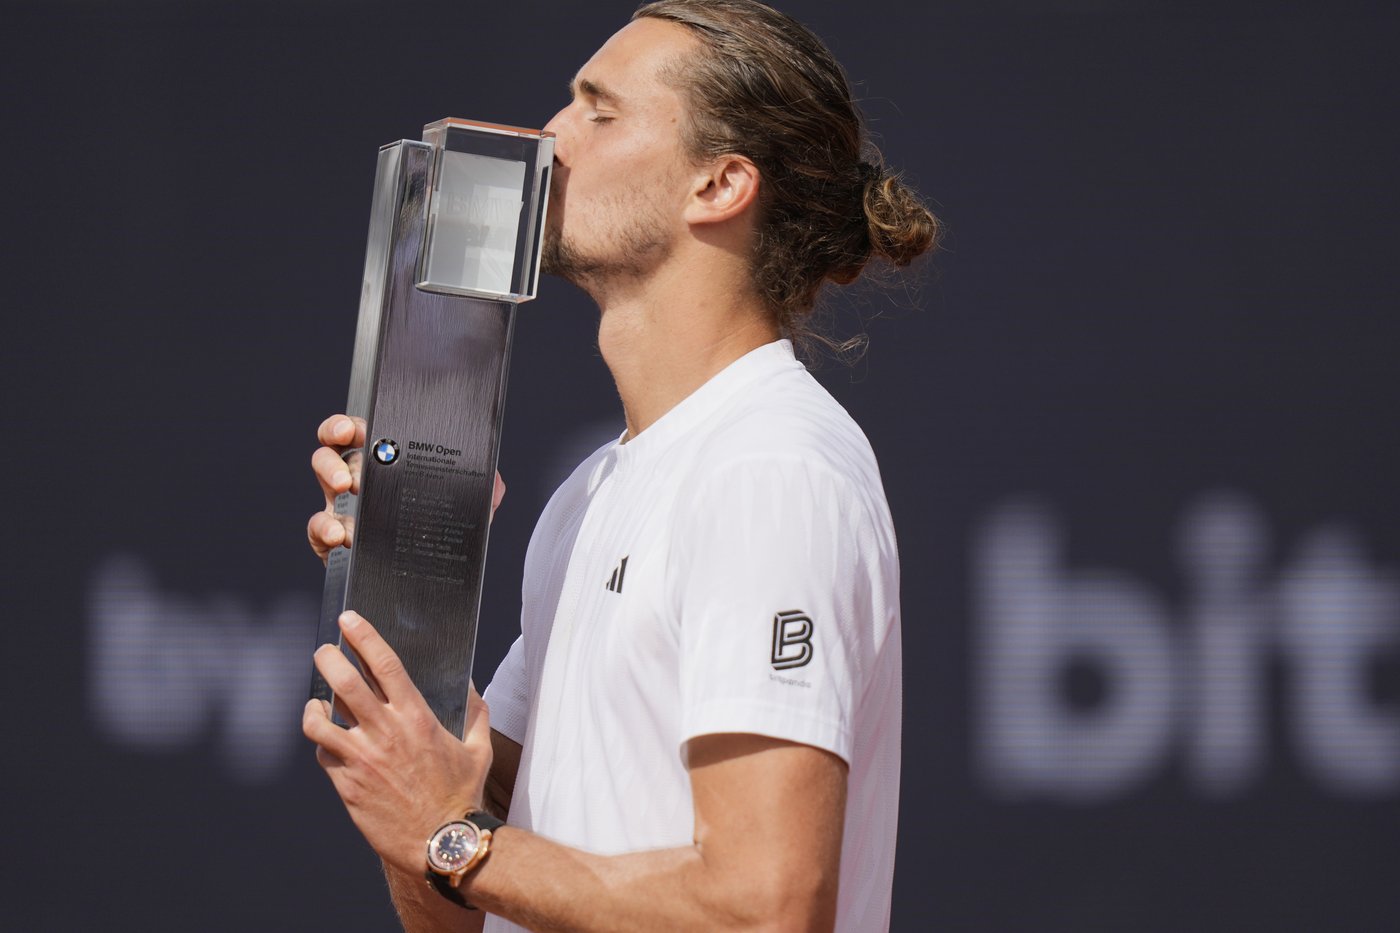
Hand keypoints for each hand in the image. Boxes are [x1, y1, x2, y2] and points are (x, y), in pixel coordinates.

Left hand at [302, 611, 493, 873]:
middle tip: (324, 652)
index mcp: (416, 717)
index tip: (349, 620)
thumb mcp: (479, 750)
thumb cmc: (462, 796)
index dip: (362, 636)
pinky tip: (329, 742)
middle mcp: (386, 732)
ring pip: (320, 720)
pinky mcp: (347, 785)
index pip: (383, 663)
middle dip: (328, 659)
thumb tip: (473, 689)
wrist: (441, 843)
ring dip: (314, 706)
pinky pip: (323, 754)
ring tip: (317, 703)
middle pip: (343, 682)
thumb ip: (475, 714)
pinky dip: (323, 743)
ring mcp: (362, 759)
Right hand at [306, 414, 506, 564]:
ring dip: (328, 487)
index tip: (351, 430)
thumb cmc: (441, 531)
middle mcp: (359, 483)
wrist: (431, 580)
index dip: (345, 426)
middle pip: (328, 456)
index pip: (356, 434)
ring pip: (322, 490)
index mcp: (385, 464)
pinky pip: (318, 531)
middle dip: (332, 459)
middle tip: (351, 478)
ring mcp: (344, 512)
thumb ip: (485, 489)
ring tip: (346, 496)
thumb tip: (495, 482)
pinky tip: (340, 535)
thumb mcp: (469, 506)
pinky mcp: (335, 544)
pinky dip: (324, 530)